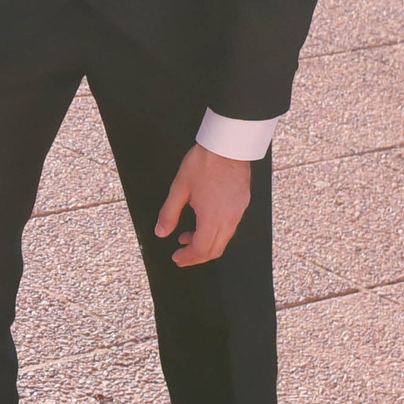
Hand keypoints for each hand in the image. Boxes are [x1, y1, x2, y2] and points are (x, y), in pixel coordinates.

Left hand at [154, 144, 251, 267]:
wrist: (227, 145)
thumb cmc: (204, 163)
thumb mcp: (179, 189)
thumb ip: (169, 214)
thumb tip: (161, 232)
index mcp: (212, 219)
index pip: (201, 249)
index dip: (188, 258)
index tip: (177, 258)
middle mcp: (229, 219)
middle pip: (215, 250)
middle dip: (197, 256)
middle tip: (182, 255)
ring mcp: (238, 212)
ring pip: (224, 239)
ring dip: (205, 243)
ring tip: (187, 236)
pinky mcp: (242, 203)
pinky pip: (230, 226)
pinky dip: (215, 232)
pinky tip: (203, 222)